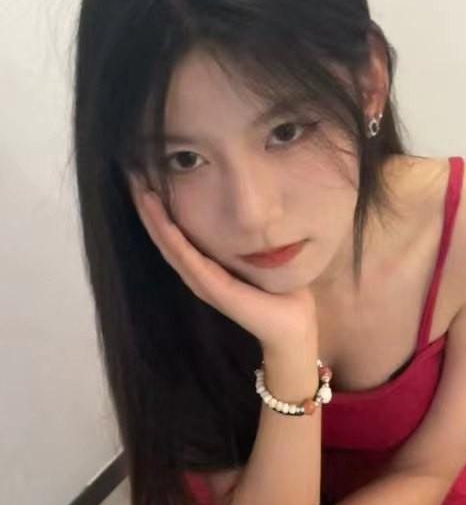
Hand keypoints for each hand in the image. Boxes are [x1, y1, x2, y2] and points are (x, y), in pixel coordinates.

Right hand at [128, 175, 317, 350]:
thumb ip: (249, 237)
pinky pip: (190, 262)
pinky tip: (163, 222)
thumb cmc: (281, 292)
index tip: (146, 178)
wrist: (293, 327)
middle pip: (165, 238)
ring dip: (153, 220)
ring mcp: (204, 284)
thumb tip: (252, 206)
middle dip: (149, 209)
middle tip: (132, 178)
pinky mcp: (215, 291)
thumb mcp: (260, 255)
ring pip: (170, 247)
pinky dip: (174, 241)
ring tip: (140, 192)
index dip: (159, 209)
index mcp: (207, 267)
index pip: (175, 234)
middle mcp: (199, 275)